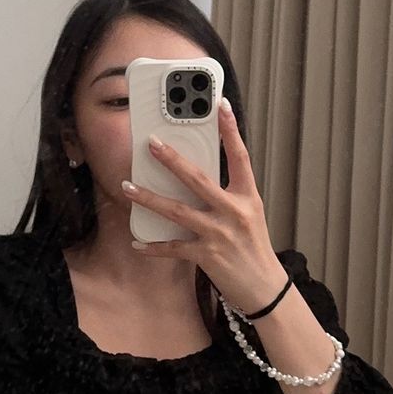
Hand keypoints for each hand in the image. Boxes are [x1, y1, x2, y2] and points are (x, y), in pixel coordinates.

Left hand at [124, 98, 286, 313]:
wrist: (265, 288)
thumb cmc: (254, 249)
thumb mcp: (249, 215)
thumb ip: (228, 195)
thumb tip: (197, 176)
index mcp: (248, 197)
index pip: (240, 157)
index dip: (230, 130)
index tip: (220, 105)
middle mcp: (234, 211)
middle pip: (198, 179)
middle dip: (172, 160)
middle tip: (151, 143)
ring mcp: (220, 233)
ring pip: (177, 211)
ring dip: (149, 198)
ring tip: (127, 186)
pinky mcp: (207, 255)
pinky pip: (173, 247)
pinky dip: (153, 246)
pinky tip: (137, 242)